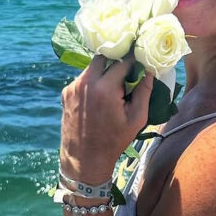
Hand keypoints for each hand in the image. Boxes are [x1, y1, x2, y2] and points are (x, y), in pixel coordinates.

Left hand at [60, 55, 153, 182]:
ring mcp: (73, 87)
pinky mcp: (66, 92)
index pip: (123, 61)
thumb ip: (144, 91)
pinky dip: (93, 81)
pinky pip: (83, 79)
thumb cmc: (114, 141)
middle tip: (127, 67)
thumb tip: (150, 70)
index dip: (134, 58)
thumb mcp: (136, 118)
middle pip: (103, 57)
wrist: (84, 159)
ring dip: (104, 71)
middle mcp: (86, 83)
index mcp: (105, 89)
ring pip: (91, 67)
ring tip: (114, 85)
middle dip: (116, 59)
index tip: (141, 57)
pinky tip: (100, 96)